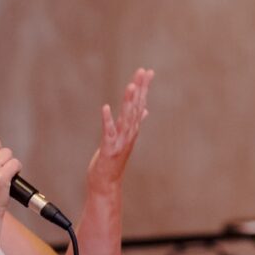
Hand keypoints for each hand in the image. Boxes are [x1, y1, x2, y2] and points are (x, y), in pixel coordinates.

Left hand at [86, 67, 153, 192]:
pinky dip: (107, 120)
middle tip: (142, 71)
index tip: (148, 71)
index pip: (140, 104)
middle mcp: (129, 134)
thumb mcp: (124, 138)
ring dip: (128, 102)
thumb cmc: (113, 161)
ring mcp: (120, 142)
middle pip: (135, 107)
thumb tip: (145, 109)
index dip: (144, 87)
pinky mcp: (108, 149)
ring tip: (131, 86)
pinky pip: (108, 132)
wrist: (106, 183)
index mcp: (132, 129)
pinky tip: (106, 107)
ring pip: (126, 118)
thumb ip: (135, 122)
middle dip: (139, 89)